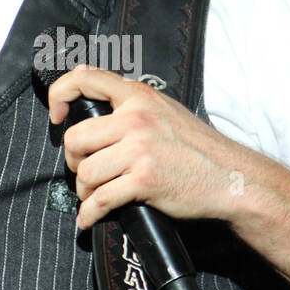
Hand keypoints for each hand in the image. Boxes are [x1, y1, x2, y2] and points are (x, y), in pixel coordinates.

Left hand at [47, 65, 238, 230]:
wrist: (232, 177)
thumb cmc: (196, 147)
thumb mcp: (163, 108)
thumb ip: (126, 96)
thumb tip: (84, 71)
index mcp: (139, 96)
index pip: (85, 80)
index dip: (59, 95)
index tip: (57, 116)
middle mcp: (136, 118)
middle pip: (75, 139)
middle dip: (73, 160)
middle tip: (84, 170)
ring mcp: (140, 150)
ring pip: (85, 173)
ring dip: (83, 191)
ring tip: (94, 195)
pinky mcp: (144, 180)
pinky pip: (100, 200)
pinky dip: (89, 214)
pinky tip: (90, 218)